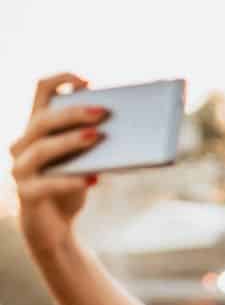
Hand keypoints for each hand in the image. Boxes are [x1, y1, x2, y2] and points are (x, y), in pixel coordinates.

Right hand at [10, 74, 102, 255]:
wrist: (56, 225)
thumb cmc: (73, 182)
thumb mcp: (87, 157)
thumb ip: (94, 135)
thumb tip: (125, 119)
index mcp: (38, 127)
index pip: (40, 92)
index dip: (60, 80)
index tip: (87, 79)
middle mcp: (23, 144)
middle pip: (42, 119)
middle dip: (73, 113)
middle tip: (104, 112)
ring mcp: (20, 169)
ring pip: (40, 149)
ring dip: (70, 141)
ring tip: (99, 137)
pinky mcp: (26, 194)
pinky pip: (45, 184)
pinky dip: (70, 180)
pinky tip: (95, 179)